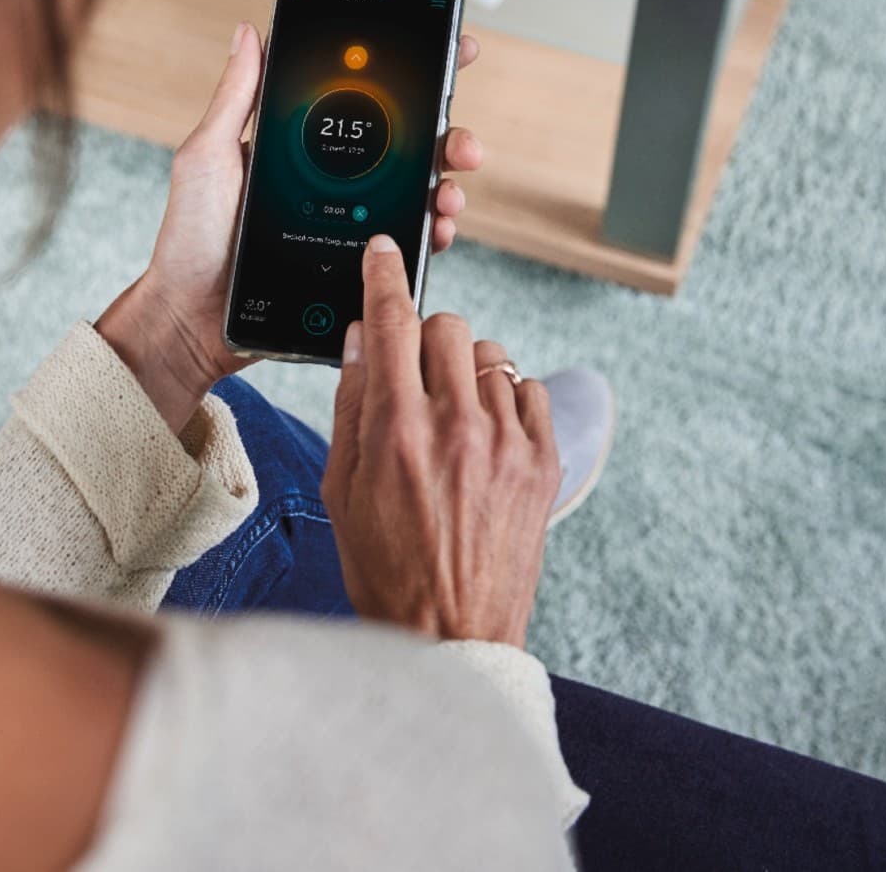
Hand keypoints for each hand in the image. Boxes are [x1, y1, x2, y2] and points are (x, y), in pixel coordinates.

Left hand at [98, 23, 484, 431]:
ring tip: (447, 193)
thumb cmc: (191, 236)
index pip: (367, 103)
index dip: (415, 77)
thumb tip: (248, 31)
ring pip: (418, 193)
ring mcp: (350, 221)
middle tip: (460, 143)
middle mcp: (335, 180)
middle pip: (409, 147)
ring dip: (446, 186)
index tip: (454, 51)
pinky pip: (406, 245)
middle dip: (449, 137)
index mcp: (306, 147)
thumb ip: (235, 97)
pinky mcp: (357, 263)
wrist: (191, 316)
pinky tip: (435, 229)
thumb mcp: (208, 155)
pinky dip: (431, 234)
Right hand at [321, 234, 557, 647]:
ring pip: (490, 355)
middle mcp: (456, 426)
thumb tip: (362, 338)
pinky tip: (485, 437)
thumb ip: (353, 405)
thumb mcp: (342, 488)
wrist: (451, 634)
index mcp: (397, 431)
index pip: (391, 322)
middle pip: (445, 327)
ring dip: (465, 371)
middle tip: (412, 378)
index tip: (384, 251)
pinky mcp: (543, 461)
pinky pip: (528, 389)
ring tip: (450, 419)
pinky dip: (506, 399)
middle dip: (423, 340)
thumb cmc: (387, 566)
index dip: (384, 275)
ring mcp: (507, 442)